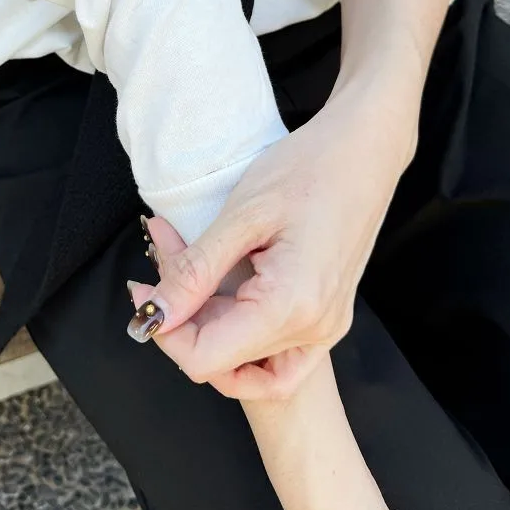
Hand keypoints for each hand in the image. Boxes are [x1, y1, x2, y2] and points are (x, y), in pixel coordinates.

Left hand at [126, 77, 417, 399]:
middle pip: (222, 359)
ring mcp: (325, 327)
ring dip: (206, 320)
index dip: (165, 331)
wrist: (365, 150)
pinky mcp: (327, 316)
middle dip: (182, 315)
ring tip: (188, 267)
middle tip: (163, 255)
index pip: (205, 359)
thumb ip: (195, 272)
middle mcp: (313, 330)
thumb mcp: (241, 216)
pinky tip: (221, 294)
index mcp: (290, 308)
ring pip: (245, 357)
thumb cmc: (309, 169)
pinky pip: (276, 353)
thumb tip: (155, 314)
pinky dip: (239, 333)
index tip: (145, 290)